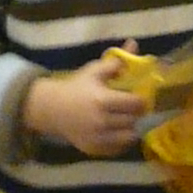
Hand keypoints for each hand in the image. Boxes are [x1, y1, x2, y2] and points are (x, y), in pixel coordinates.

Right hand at [23, 61, 145, 156]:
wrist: (52, 109)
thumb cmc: (76, 87)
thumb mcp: (94, 71)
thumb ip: (116, 61)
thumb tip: (134, 43)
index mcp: (103, 100)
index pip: (136, 104)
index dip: (140, 100)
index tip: (137, 96)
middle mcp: (102, 121)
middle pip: (133, 120)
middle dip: (135, 114)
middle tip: (131, 108)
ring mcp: (98, 138)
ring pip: (128, 136)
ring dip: (129, 128)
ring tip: (124, 120)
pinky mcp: (94, 149)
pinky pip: (118, 149)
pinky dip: (121, 141)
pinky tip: (115, 131)